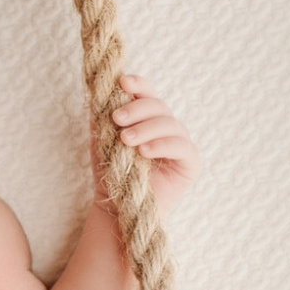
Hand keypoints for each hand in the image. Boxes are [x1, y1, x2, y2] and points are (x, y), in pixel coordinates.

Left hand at [101, 73, 199, 216]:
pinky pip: (181, 147)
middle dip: (137, 109)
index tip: (122, 82)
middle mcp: (166, 128)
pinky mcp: (190, 163)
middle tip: (117, 119)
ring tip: (126, 140)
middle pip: (159, 106)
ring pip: (170, 124)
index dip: (139, 85)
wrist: (116, 207)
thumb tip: (99, 89)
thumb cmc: (111, 172)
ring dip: (147, 129)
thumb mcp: (102, 140)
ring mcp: (180, 144)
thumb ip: (103, 117)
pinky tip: (144, 152)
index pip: (148, 94)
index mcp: (147, 118)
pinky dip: (162, 146)